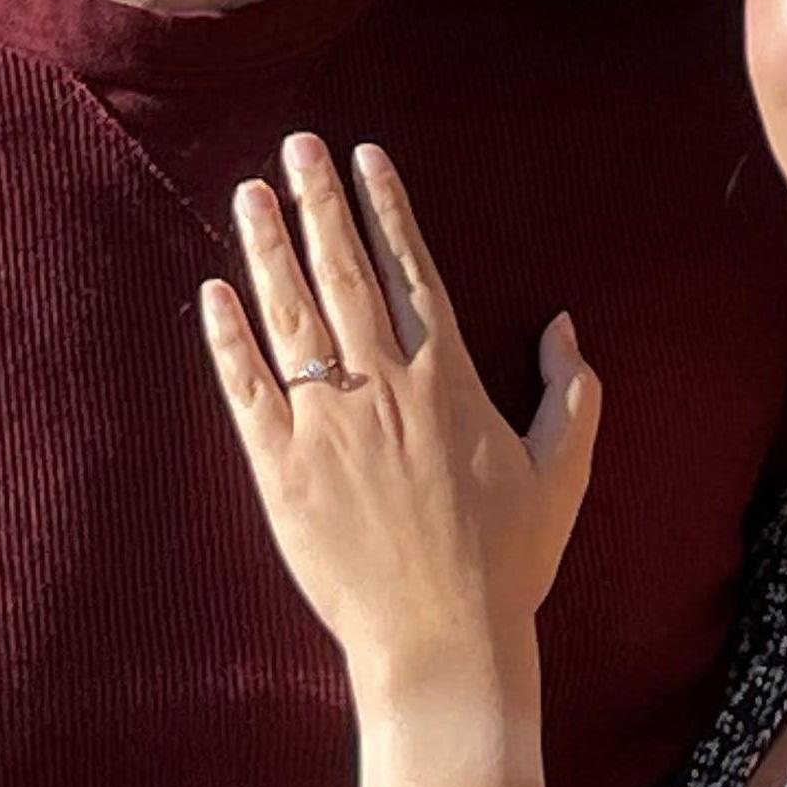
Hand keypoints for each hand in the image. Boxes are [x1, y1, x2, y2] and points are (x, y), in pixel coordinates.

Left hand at [199, 136, 598, 698]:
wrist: (443, 642)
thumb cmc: (508, 562)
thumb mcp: (563, 472)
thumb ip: (572, 393)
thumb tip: (565, 325)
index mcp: (447, 378)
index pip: (412, 268)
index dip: (385, 207)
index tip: (365, 156)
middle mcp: (384, 385)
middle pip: (345, 272)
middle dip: (319, 201)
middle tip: (296, 144)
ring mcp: (327, 423)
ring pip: (290, 315)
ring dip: (267, 248)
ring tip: (249, 193)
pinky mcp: (280, 468)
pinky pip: (245, 388)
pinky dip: (226, 338)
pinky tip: (213, 291)